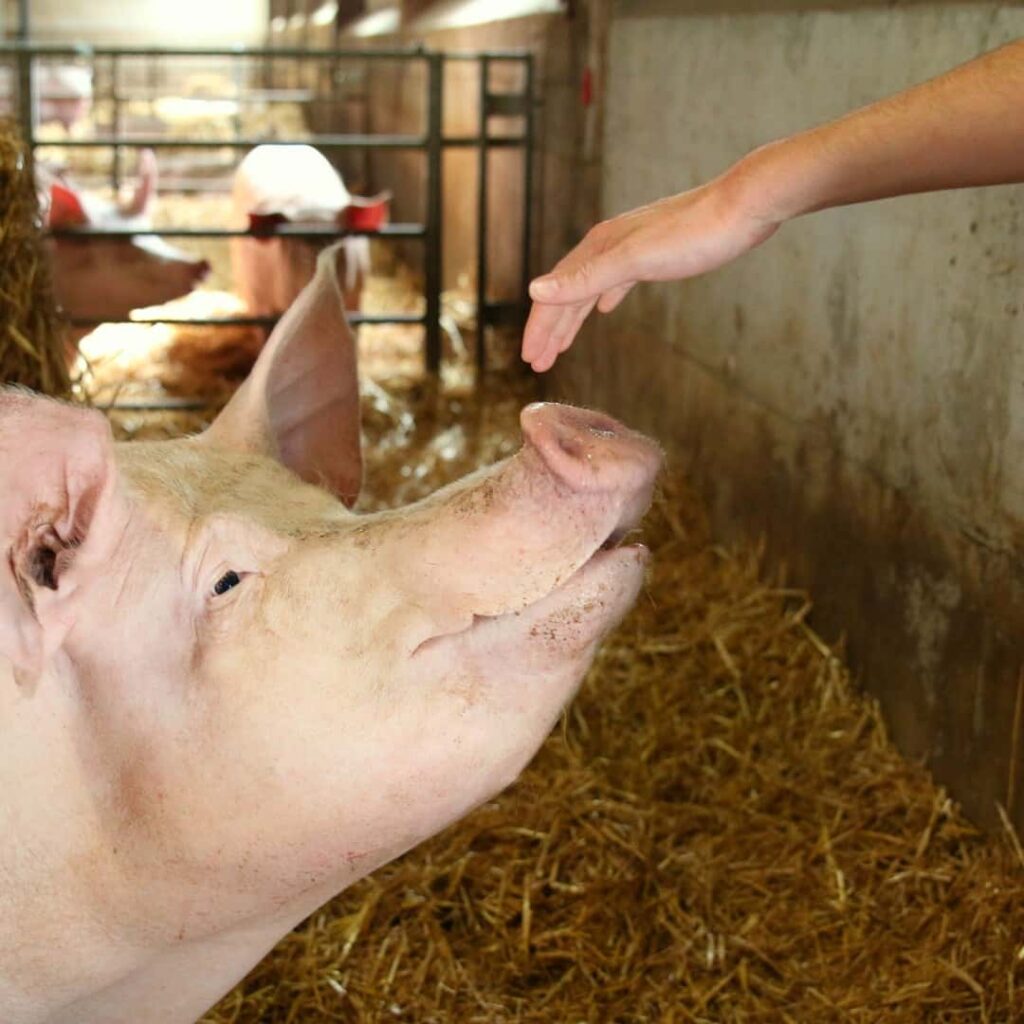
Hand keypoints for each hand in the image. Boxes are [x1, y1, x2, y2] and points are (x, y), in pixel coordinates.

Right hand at [521, 176, 779, 371]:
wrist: (745, 205)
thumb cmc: (694, 234)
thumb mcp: (634, 261)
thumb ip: (586, 278)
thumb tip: (535, 290)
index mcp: (599, 247)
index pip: (556, 293)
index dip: (540, 327)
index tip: (529, 358)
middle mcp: (609, 245)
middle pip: (569, 292)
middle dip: (550, 328)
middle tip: (536, 362)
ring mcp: (632, 248)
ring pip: (591, 288)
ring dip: (573, 318)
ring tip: (561, 345)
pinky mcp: (656, 254)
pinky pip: (617, 281)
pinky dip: (604, 298)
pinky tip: (606, 308)